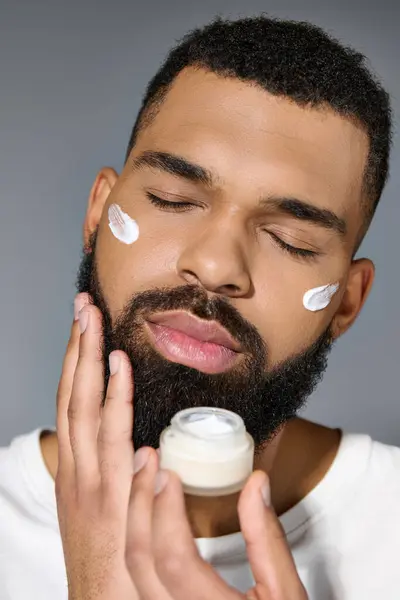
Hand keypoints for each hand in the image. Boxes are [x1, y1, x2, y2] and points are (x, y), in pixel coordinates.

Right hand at [55, 293, 136, 599]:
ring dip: (89, 359)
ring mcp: (87, 478)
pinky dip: (113, 399)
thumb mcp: (103, 508)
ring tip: (95, 320)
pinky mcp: (104, 495)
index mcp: (76, 465)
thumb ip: (114, 472)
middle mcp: (75, 465)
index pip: (73, 401)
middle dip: (77, 347)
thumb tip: (137, 441)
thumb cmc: (108, 557)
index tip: (84, 325)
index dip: (77, 361)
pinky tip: (120, 367)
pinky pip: (110, 436)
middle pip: (73, 394)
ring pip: (84, 405)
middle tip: (84, 305)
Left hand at [126, 445, 307, 599]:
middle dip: (138, 502)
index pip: (173, 560)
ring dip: (132, 518)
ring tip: (140, 478)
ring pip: (130, 571)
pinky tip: (144, 513)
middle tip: (146, 461)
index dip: (165, 511)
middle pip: (139, 562)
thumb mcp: (286, 594)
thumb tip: (256, 483)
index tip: (168, 473)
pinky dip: (136, 539)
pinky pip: (135, 578)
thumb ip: (268, 538)